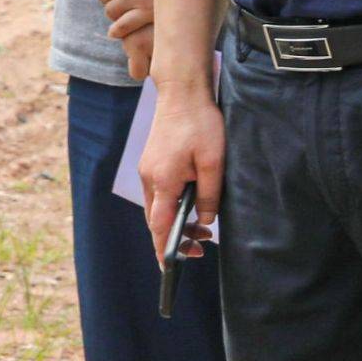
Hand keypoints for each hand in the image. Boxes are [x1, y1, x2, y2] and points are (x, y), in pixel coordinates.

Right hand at [138, 79, 224, 263]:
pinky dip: (172, 208)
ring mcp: (147, 170)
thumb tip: (205, 221)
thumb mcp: (214, 162)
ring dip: (175, 223)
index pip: (159, 224)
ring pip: (157, 207)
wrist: (182, 93)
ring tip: (203, 232)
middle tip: (202, 249)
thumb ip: (209, 195)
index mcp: (163, 180)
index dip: (164, 248)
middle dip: (174, 239)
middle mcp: (149, 178)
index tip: (170, 267)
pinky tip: (191, 208)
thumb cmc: (200, 124)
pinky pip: (159, 194)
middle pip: (155, 219)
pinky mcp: (152, 163)